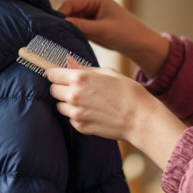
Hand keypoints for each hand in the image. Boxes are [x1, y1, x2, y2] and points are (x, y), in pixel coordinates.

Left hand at [46, 57, 186, 168]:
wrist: (140, 118)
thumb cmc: (128, 92)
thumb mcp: (108, 72)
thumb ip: (85, 69)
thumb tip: (70, 66)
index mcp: (80, 78)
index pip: (52, 74)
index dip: (54, 74)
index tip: (57, 75)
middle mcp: (74, 96)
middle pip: (52, 90)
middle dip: (60, 88)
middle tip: (73, 88)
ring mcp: (76, 113)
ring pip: (59, 106)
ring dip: (66, 102)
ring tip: (84, 101)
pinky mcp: (80, 127)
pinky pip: (70, 118)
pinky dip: (75, 115)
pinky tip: (91, 112)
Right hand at [57, 0, 168, 76]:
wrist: (139, 44)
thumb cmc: (127, 33)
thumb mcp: (103, 30)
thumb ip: (81, 26)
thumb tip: (61, 24)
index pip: (70, 2)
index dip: (60, 14)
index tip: (53, 28)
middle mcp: (90, 2)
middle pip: (67, 10)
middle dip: (61, 22)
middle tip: (54, 36)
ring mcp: (88, 13)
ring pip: (68, 19)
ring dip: (65, 29)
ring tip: (59, 40)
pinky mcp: (88, 24)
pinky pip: (74, 27)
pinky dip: (70, 34)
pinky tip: (67, 41)